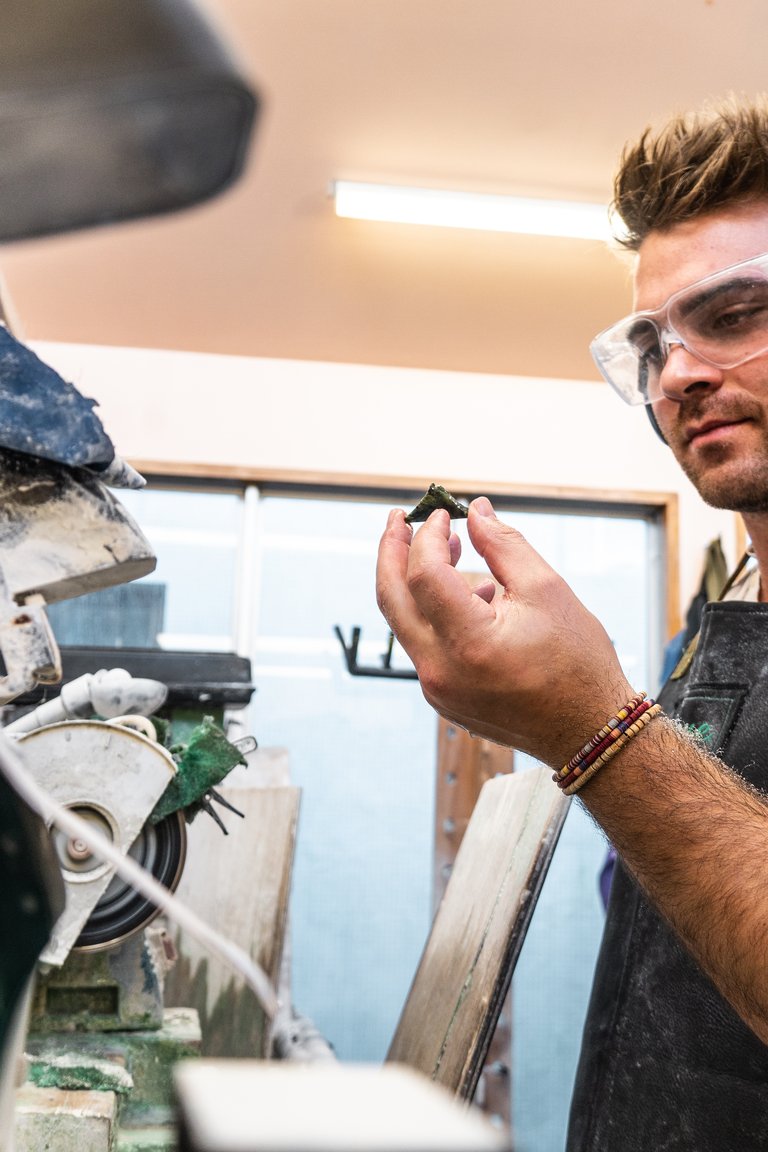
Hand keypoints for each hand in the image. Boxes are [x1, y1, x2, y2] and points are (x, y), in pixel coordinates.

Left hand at [376, 496, 634, 766]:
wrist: (589, 732)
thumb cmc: (578, 662)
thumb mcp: (547, 590)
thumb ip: (504, 544)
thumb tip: (476, 511)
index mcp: (469, 643)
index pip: (424, 574)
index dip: (430, 537)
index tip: (445, 514)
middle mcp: (441, 671)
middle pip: (391, 599)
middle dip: (391, 552)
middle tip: (400, 520)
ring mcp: (437, 689)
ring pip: (404, 621)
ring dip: (416, 581)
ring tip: (452, 549)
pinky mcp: (442, 698)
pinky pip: (424, 644)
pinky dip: (434, 612)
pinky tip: (470, 593)